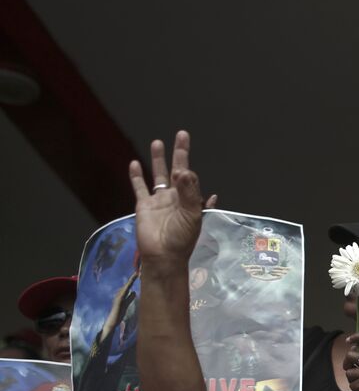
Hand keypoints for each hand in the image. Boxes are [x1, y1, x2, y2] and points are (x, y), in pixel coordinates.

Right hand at [130, 132, 216, 267]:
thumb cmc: (181, 238)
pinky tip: (134, 163)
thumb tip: (184, 171)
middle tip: (181, 134)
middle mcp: (175, 197)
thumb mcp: (192, 216)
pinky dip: (136, 176)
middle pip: (175, 170)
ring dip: (158, 159)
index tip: (183, 147)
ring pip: (157, 175)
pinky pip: (139, 187)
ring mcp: (158, 200)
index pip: (189, 175)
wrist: (163, 256)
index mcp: (189, 199)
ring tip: (157, 142)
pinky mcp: (143, 205)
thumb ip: (189, 193)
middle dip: (178, 153)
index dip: (186, 161)